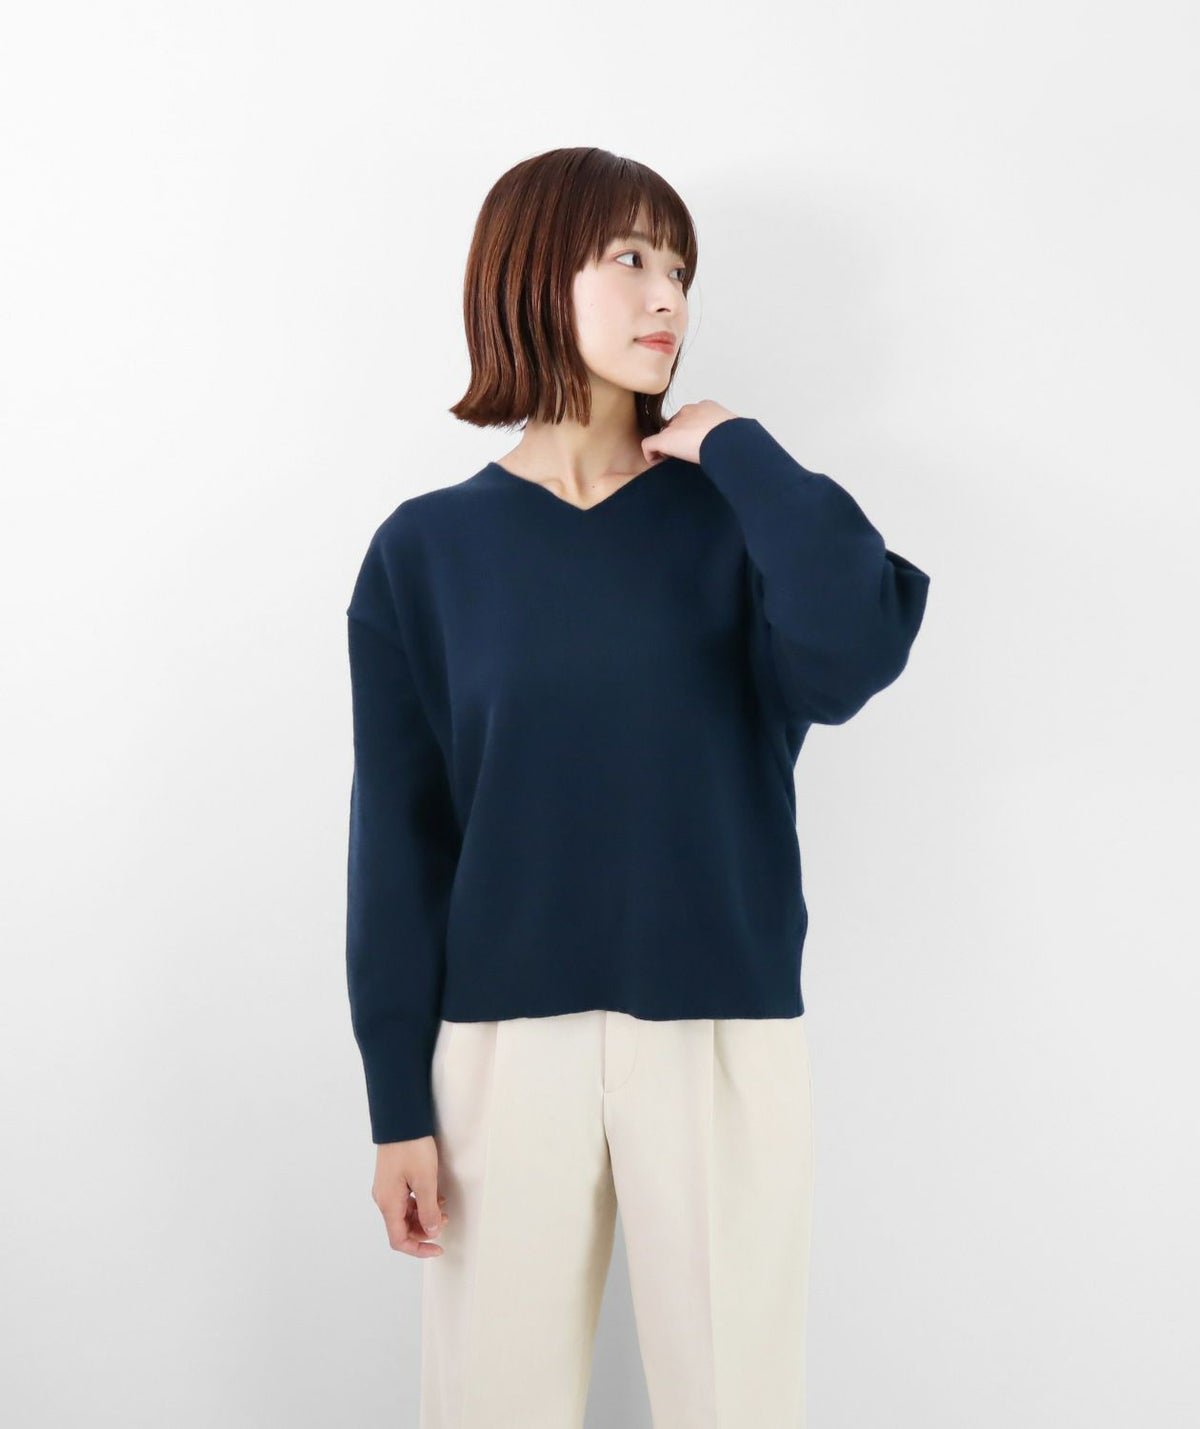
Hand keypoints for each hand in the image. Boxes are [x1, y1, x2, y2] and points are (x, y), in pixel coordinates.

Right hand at [373, 1136, 450, 1257]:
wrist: (401, 1120)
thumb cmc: (411, 1147)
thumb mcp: (425, 1180)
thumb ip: (428, 1210)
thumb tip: (432, 1232)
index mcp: (388, 1203)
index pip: (399, 1240)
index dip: (419, 1248)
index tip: (438, 1248)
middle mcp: (384, 1199)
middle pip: (402, 1228)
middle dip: (424, 1229)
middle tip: (444, 1219)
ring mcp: (387, 1189)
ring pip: (405, 1214)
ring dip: (423, 1216)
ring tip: (442, 1206)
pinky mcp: (392, 1179)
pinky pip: (405, 1201)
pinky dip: (420, 1203)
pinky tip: (434, 1195)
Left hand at [641, 400, 739, 465]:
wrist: (727, 440)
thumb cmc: (736, 440)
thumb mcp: (734, 433)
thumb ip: (726, 436)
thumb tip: (729, 450)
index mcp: (706, 408)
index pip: (691, 418)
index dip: (690, 433)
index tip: (695, 447)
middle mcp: (688, 412)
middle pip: (675, 425)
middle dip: (677, 440)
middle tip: (685, 457)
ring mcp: (675, 425)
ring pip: (663, 435)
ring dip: (666, 448)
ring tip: (674, 462)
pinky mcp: (664, 438)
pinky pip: (648, 446)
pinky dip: (651, 456)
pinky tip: (660, 465)